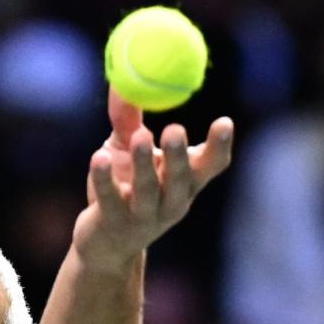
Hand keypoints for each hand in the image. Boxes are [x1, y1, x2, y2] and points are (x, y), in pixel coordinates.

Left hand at [72, 88, 233, 267]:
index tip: (224, 122)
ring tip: (142, 135)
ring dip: (144, 164)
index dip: (219, 147)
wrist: (106, 245)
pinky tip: (99, 158)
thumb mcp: (127, 150)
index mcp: (185, 184)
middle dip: (179, 155)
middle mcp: (171, 203)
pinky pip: (110, 200)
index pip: (211, 167)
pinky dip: (105, 179)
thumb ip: (129, 119)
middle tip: (175, 128)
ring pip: (147, 191)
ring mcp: (143, 217)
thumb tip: (123, 77)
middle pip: (180, 180)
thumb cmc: (125, 189)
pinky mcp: (113, 224)